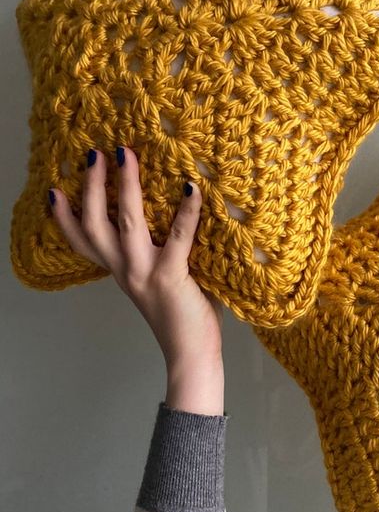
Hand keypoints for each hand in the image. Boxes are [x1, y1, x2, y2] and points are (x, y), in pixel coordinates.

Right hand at [48, 146, 223, 369]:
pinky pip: (178, 237)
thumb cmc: (186, 318)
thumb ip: (162, 255)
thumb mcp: (162, 282)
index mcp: (122, 272)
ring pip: (127, 222)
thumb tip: (179, 217)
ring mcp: (145, 273)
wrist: (190, 356)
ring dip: (125, 185)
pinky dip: (186, 211)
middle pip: (96, 224)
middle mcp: (126, 271)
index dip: (65, 218)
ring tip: (125, 155)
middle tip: (93, 154)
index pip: (84, 242)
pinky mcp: (170, 277)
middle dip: (92, 187)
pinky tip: (192, 189)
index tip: (54, 191)